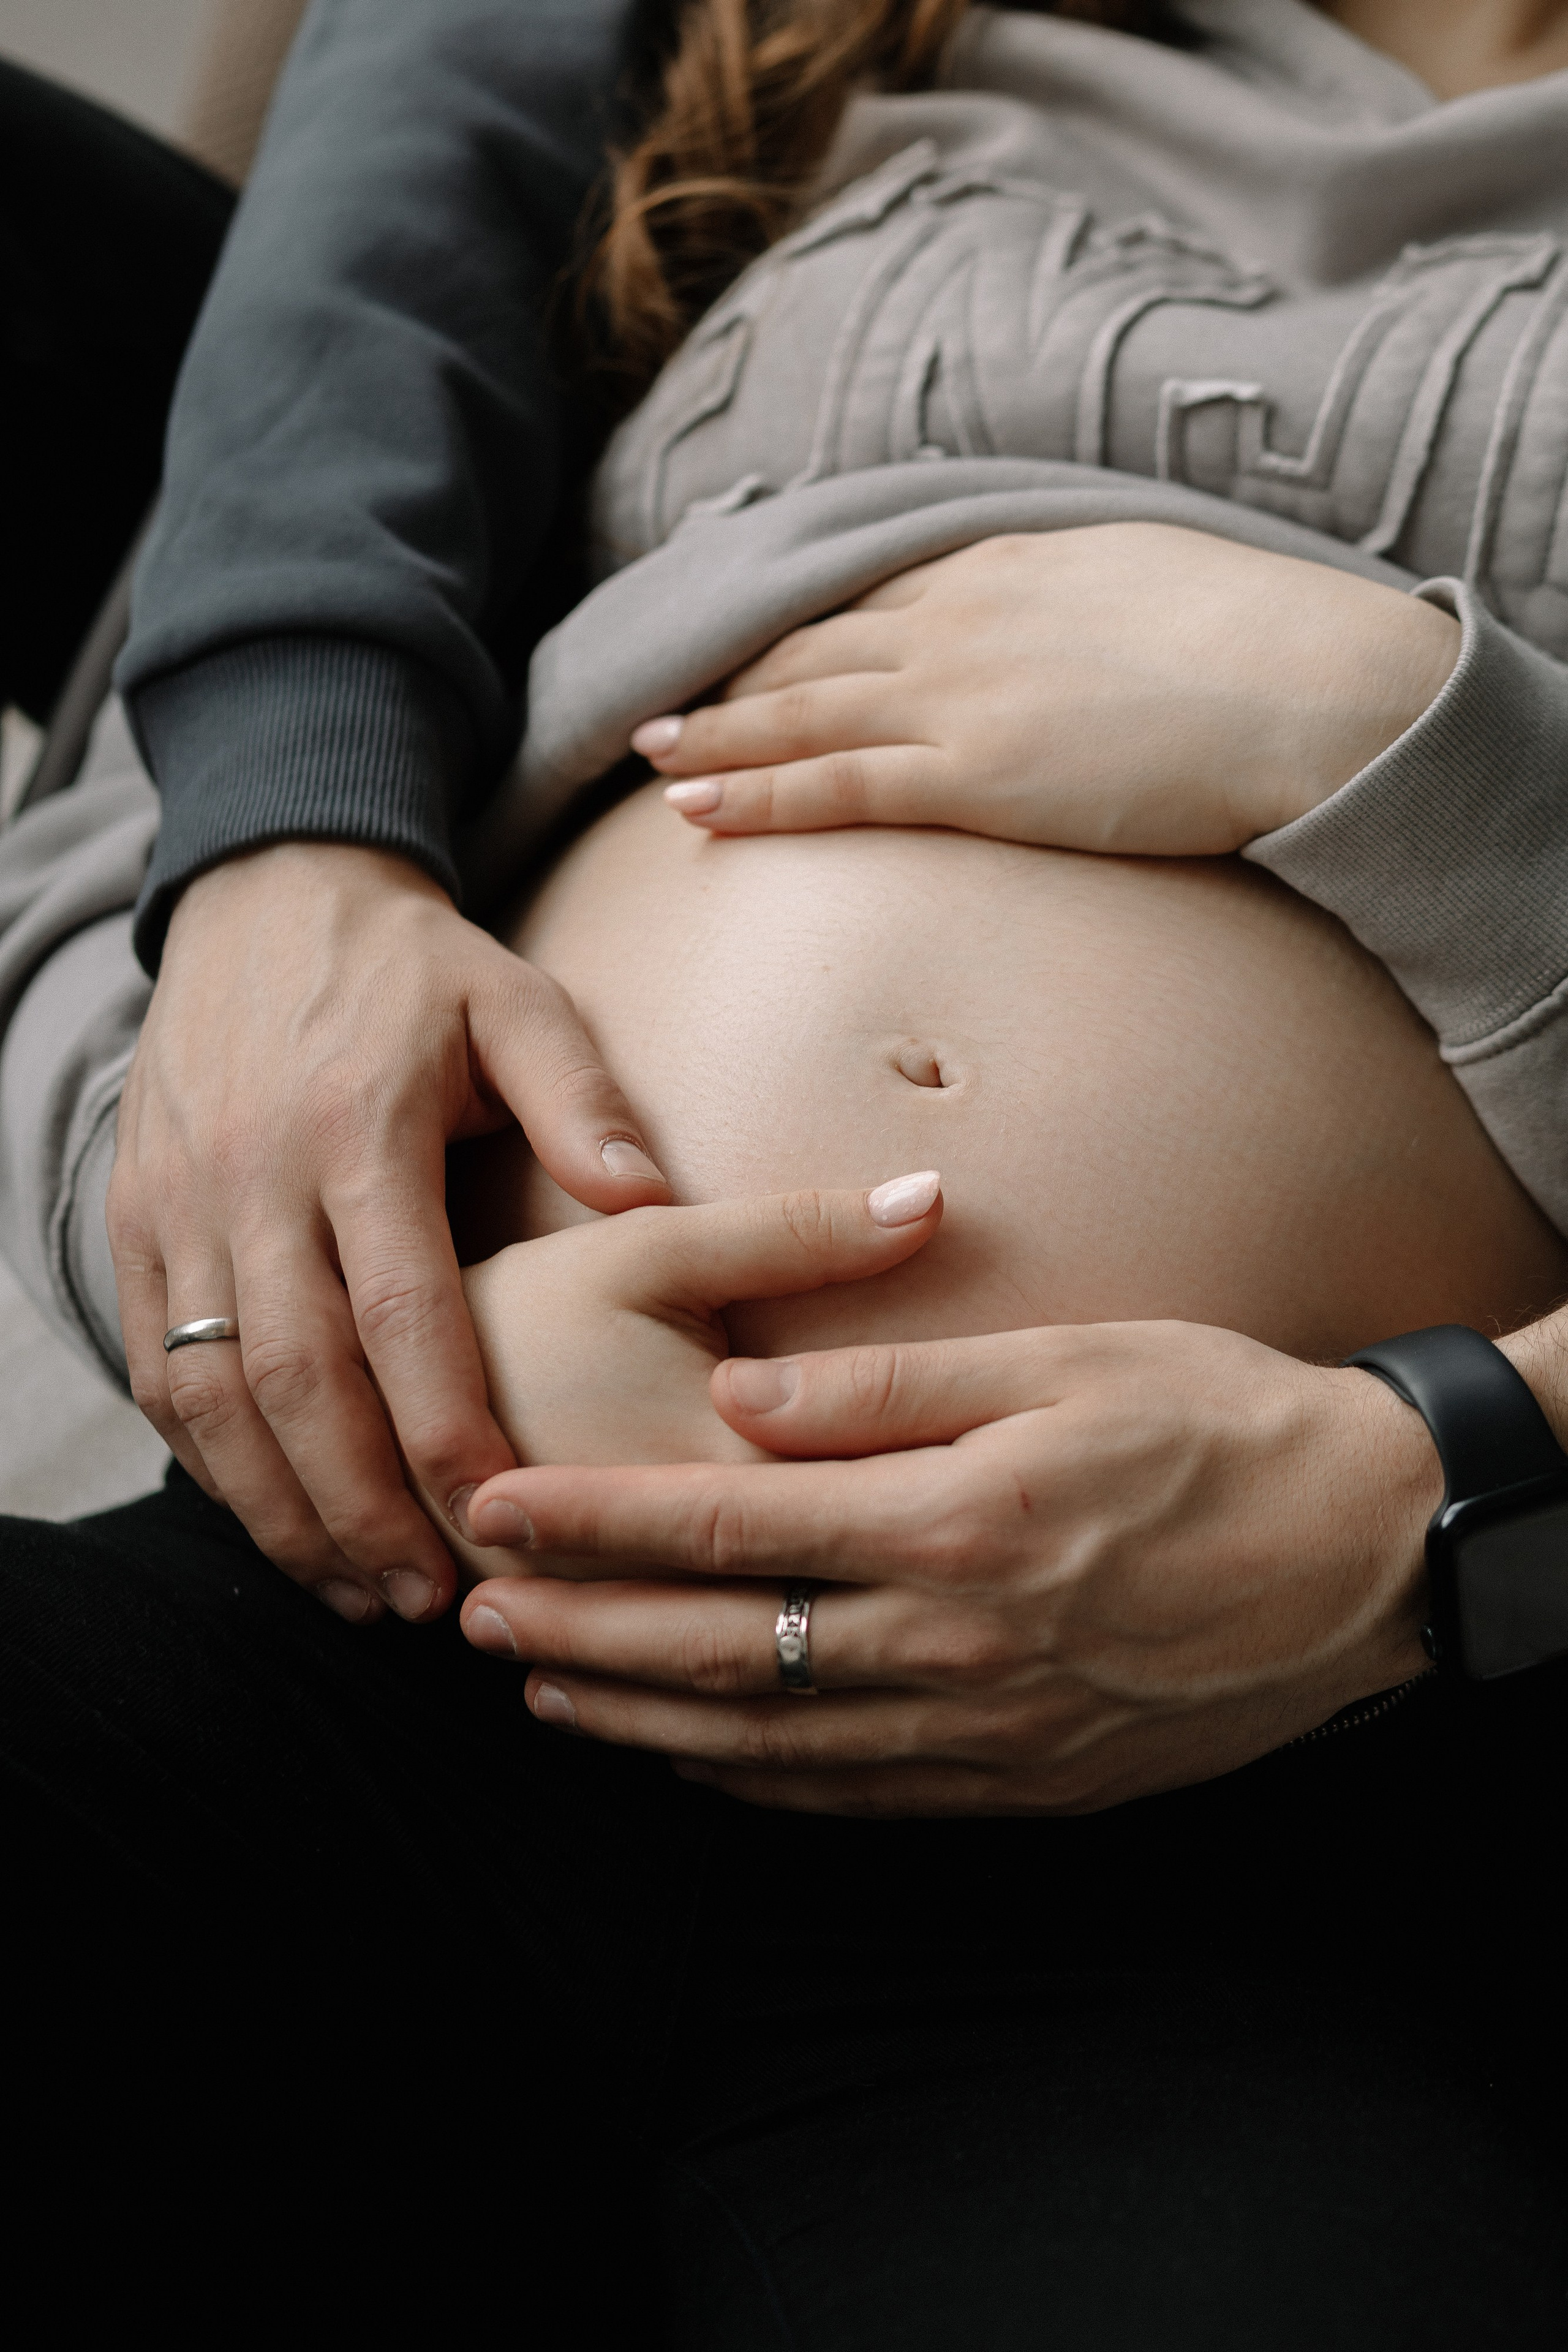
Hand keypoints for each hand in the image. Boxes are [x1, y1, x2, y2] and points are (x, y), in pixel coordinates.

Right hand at [110, 842, 670, 1625]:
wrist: (262, 894)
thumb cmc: (415, 971)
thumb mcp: (517, 1000)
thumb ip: (584, 1100)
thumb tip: (649, 1205)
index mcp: (356, 1128)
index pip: (400, 1311)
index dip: (445, 1431)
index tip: (501, 1520)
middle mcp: (251, 1175)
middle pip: (295, 1377)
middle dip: (361, 1506)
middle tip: (435, 1601)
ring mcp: (175, 1203)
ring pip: (209, 1392)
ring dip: (281, 1509)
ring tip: (363, 1594)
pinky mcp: (130, 1221)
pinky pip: (154, 1367)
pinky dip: (211, 1461)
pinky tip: (279, 1523)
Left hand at [457, 1233, 1440, 1816]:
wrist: (1370, 1556)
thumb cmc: (1223, 1427)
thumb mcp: (1069, 1363)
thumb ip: (891, 1384)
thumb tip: (738, 1394)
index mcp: (957, 1524)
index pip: (726, 1527)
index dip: (594, 1519)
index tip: (496, 1503)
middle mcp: (956, 1645)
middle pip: (722, 1651)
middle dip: (581, 1629)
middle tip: (469, 1607)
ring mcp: (989, 1730)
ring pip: (771, 1740)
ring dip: (641, 1714)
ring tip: (544, 1684)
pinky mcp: (1023, 1777)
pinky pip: (854, 1793)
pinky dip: (751, 1777)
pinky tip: (689, 1753)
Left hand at [631, 524, 1459, 854]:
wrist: (1312, 690)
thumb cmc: (1263, 647)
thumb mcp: (1156, 590)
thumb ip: (1087, 610)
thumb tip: (1076, 637)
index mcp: (1009, 567)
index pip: (872, 599)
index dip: (798, 627)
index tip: (745, 642)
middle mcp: (961, 620)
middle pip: (815, 649)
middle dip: (733, 676)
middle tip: (662, 697)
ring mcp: (959, 695)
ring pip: (802, 713)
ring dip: (718, 734)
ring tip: (650, 751)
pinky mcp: (972, 774)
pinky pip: (834, 784)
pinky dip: (757, 793)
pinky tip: (696, 806)